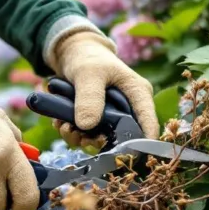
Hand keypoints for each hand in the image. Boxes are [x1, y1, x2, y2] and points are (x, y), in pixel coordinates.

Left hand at [49, 31, 159, 145]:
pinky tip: (60, 123)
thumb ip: (89, 98)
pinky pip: (87, 134)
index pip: (148, 122)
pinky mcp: (97, 119)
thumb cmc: (88, 58)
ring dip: (80, 138)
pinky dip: (73, 132)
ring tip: (64, 127)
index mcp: (138, 94)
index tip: (126, 156)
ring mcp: (113, 116)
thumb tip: (87, 126)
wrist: (72, 53)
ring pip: (101, 138)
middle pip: (122, 136)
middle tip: (78, 137)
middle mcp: (129, 108)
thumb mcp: (88, 74)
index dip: (142, 142)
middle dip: (97, 141)